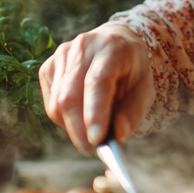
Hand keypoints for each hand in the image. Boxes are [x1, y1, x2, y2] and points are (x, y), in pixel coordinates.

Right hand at [38, 24, 154, 152]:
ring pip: (57, 103)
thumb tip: (118, 135)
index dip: (95, 112)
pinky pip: (51, 103)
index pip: (97, 81)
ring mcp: (62, 55)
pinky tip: (80, 115)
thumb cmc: (131, 70)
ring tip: (91, 130)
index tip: (97, 140)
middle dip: (79, 129)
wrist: (115, 43)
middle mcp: (83, 47)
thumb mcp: (145, 88)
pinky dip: (64, 119)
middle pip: (71, 95)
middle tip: (91, 149)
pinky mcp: (48, 66)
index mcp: (112, 47)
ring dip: (72, 126)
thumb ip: (134, 111)